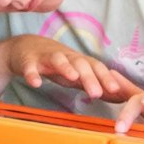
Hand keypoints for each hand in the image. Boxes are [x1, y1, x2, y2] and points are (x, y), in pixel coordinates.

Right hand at [4, 35, 140, 101]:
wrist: (25, 47)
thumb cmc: (56, 64)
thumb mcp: (76, 73)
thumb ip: (93, 83)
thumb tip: (118, 95)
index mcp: (79, 61)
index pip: (96, 67)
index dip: (106, 78)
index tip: (117, 90)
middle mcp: (66, 57)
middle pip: (80, 64)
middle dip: (89, 77)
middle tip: (96, 93)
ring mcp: (46, 58)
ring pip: (58, 60)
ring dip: (66, 68)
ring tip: (73, 78)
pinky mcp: (28, 61)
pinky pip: (30, 68)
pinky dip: (32, 74)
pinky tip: (35, 83)